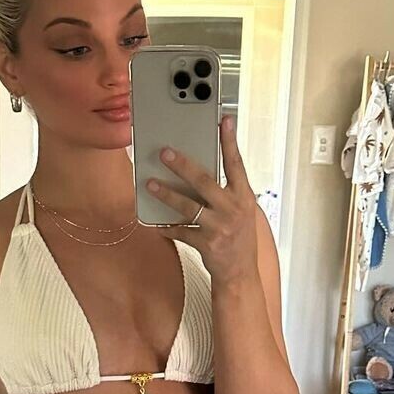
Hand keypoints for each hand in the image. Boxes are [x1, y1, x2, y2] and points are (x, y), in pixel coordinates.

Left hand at [144, 114, 258, 284]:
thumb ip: (226, 191)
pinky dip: (166, 227)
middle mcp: (233, 210)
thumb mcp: (241, 211)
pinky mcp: (207, 244)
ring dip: (166, 194)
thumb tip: (198, 172)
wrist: (241, 273)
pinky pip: (181, 232)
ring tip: (150, 184)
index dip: (230, 141)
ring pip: (188, 206)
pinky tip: (155, 223)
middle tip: (165, 153)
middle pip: (204, 182)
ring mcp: (220, 227)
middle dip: (182, 166)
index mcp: (244, 197)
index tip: (224, 120)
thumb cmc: (240, 238)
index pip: (236, 164)